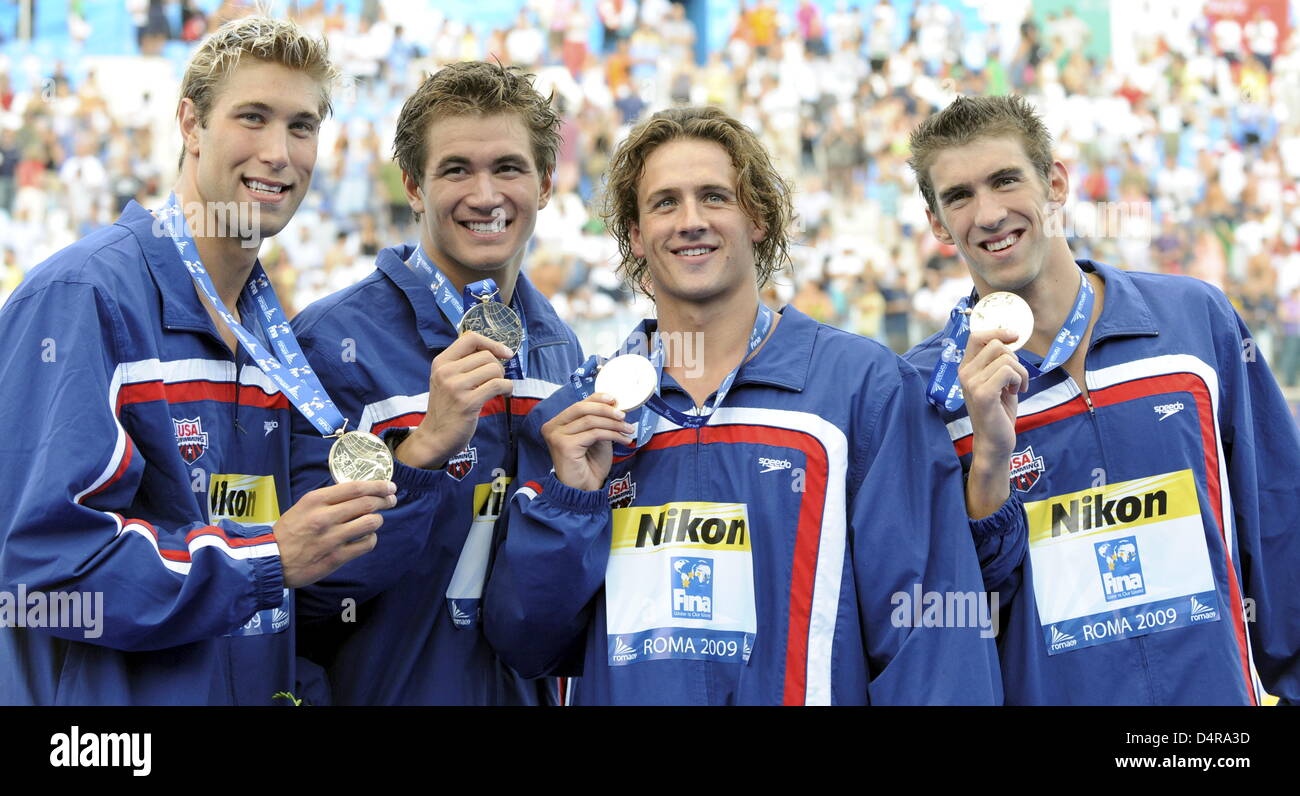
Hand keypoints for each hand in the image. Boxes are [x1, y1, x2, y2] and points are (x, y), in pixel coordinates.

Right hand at [275, 479, 396, 587]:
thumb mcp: (303, 507)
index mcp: (315, 500)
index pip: (355, 487)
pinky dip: (371, 539)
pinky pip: (366, 544)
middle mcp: (325, 517)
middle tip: (391, 500)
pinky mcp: (337, 557)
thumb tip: (358, 492)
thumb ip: (328, 499)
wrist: (271, 560)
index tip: (389, 485)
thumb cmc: (288, 532)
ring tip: (375, 520)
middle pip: (367, 503)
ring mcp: (332, 538)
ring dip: (378, 519)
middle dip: (385, 500)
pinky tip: (366, 538)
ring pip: (371, 522)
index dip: (377, 485)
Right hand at [397, 332, 514, 468]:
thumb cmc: (446, 408)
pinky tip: (504, 395)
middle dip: (498, 367)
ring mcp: (455, 387)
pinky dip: (507, 388)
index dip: (492, 343)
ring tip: (499, 389)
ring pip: (494, 369)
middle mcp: (446, 372)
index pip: (470, 338)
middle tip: (496, 381)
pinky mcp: (467, 403)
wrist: (435, 438)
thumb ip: (463, 364)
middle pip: (486, 355)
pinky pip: (497, 385)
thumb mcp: (446, 380)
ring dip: (503, 379)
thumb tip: (495, 350)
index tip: (505, 353)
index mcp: (441, 362)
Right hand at [541, 393, 636, 491]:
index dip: (597, 398)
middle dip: (606, 410)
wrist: (583, 490)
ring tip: (628, 429)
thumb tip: (613, 404)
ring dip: (613, 424)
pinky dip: (612, 434)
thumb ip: (599, 421)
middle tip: (623, 415)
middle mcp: (552, 427)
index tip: (615, 399)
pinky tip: (623, 440)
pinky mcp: (565, 446)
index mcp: (558, 423)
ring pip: (590, 421)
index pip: (578, 404)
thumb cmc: (589, 465)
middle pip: (582, 408)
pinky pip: (593, 434)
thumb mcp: (595, 438)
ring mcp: (556, 436)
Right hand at [958, 328, 1028, 518]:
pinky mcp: (983, 394)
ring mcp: (971, 383)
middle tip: (1015, 377)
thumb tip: (1011, 335)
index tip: (1014, 336)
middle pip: (996, 344)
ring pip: (1006, 358)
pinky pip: (1009, 371)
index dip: (998, 331)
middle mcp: (964, 373)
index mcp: (966, 368)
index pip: (977, 336)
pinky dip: (1019, 380)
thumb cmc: (998, 411)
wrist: (994, 441)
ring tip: (1017, 388)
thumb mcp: (997, 381)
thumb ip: (998, 361)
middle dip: (1015, 358)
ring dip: (1021, 372)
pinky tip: (1017, 392)